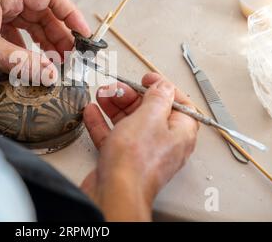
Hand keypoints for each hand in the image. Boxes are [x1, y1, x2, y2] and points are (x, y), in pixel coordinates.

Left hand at [0, 0, 90, 79]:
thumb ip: (22, 62)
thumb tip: (51, 73)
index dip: (71, 15)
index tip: (83, 34)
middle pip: (44, 12)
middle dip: (60, 34)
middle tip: (70, 57)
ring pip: (32, 22)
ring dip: (46, 41)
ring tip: (57, 61)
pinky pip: (18, 31)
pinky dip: (29, 45)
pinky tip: (33, 60)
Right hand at [82, 73, 198, 220]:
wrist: (114, 192)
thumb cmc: (135, 161)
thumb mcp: (150, 117)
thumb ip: (158, 97)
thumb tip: (163, 86)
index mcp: (179, 132)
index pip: (178, 103)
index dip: (163, 87)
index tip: (148, 78)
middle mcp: (163, 143)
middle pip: (149, 111)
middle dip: (131, 96)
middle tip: (117, 88)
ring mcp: (141, 152)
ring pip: (129, 123)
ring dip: (114, 106)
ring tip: (102, 95)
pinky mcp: (121, 160)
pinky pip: (113, 136)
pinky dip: (102, 123)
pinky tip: (92, 113)